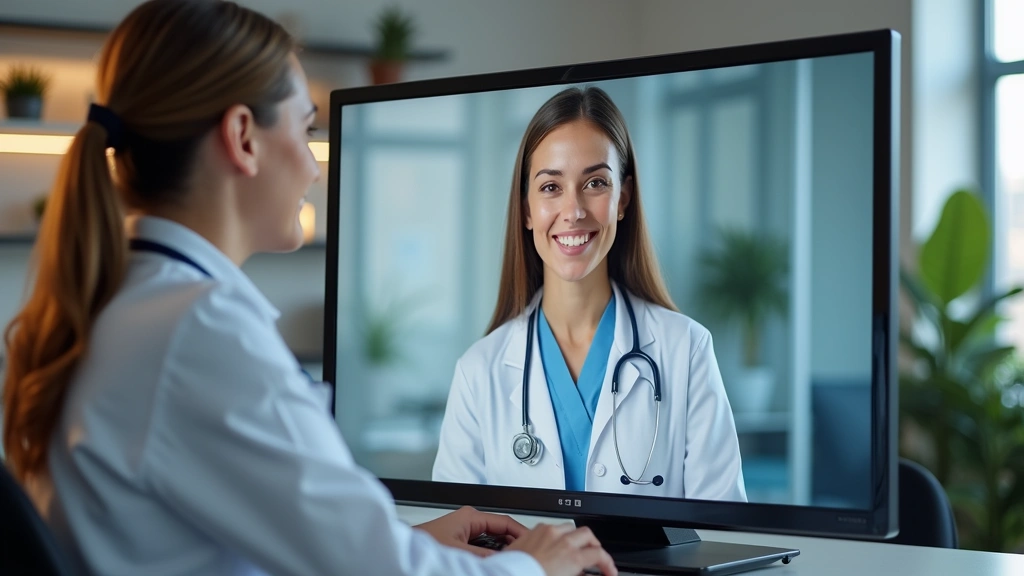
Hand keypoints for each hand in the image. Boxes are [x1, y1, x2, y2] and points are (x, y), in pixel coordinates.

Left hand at [414, 506, 528, 557]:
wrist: (403, 550)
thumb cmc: (425, 543)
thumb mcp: (460, 552)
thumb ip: (484, 557)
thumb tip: (504, 560)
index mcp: (471, 516)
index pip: (505, 521)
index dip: (522, 533)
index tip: (533, 543)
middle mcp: (469, 519)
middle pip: (500, 530)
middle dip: (512, 543)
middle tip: (522, 555)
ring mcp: (464, 528)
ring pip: (491, 539)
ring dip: (500, 550)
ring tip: (509, 560)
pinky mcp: (459, 537)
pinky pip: (482, 544)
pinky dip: (489, 553)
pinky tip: (492, 562)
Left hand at [506, 523, 617, 575]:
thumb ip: (580, 575)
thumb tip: (588, 575)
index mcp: (572, 556)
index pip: (600, 555)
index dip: (609, 565)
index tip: (609, 572)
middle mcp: (561, 540)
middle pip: (588, 534)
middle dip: (594, 546)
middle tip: (594, 558)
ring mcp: (546, 532)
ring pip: (570, 527)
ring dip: (575, 538)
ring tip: (574, 550)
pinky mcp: (532, 531)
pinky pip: (551, 527)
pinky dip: (558, 535)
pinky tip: (554, 546)